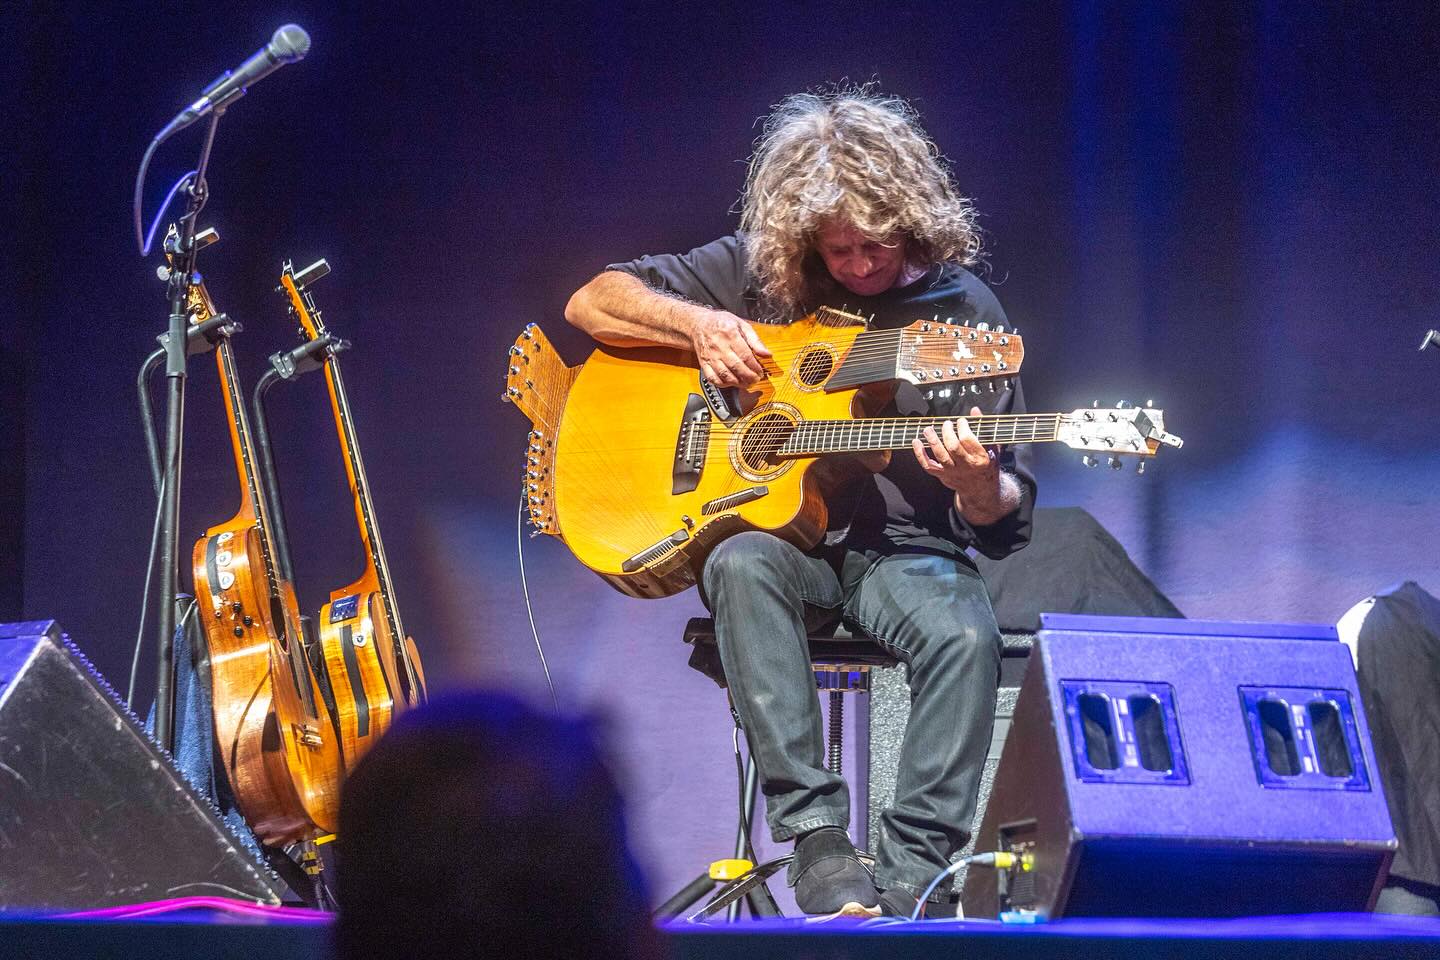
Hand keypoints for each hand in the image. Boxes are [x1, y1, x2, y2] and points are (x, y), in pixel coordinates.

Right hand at [691, 310, 772, 385]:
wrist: (700, 324)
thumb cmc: (722, 323)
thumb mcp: (742, 325)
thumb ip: (755, 340)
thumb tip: (767, 354)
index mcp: (730, 334)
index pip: (745, 355)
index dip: (755, 367)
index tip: (761, 372)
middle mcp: (719, 346)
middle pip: (736, 366)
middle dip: (748, 376)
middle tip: (755, 379)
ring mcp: (710, 356)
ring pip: (724, 374)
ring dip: (737, 382)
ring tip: (746, 383)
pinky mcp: (704, 363)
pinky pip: (712, 378)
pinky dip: (722, 384)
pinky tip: (731, 383)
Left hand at [911, 407, 1008, 521]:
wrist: (980, 489)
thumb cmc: (986, 464)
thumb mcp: (992, 447)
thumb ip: (983, 428)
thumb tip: (975, 410)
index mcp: (980, 458)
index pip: (968, 440)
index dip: (962, 427)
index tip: (960, 421)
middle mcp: (966, 467)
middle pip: (953, 447)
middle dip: (947, 432)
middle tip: (946, 424)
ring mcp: (953, 472)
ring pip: (940, 456)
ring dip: (932, 440)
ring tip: (928, 429)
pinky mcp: (943, 475)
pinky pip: (928, 465)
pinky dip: (920, 454)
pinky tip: (916, 442)